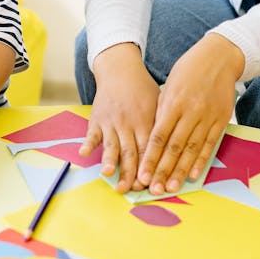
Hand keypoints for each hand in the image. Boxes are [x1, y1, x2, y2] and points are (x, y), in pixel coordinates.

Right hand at [80, 44, 159, 192]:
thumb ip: (163, 128)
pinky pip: (92, 133)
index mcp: (146, 121)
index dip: (148, 167)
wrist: (121, 70)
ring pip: (111, 144)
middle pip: (130, 151)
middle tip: (129, 189)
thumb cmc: (143, 90)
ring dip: (109, 160)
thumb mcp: (159, 104)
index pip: (149, 149)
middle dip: (129, 172)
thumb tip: (175, 152)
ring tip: (108, 174)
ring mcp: (111, 121)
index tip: (149, 184)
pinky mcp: (97, 118)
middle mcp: (129, 123)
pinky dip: (88, 143)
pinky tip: (84, 154)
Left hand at [138, 32, 242, 194]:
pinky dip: (201, 160)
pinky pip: (210, 144)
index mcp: (173, 102)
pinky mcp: (221, 120)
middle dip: (162, 170)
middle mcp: (190, 111)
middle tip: (153, 189)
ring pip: (191, 149)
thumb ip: (162, 110)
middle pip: (174, 147)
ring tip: (171, 187)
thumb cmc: (189, 69)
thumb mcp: (170, 85)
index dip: (150, 158)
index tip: (142, 174)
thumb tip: (155, 136)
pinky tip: (194, 175)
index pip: (159, 136)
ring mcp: (207, 117)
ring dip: (181, 171)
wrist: (220, 57)